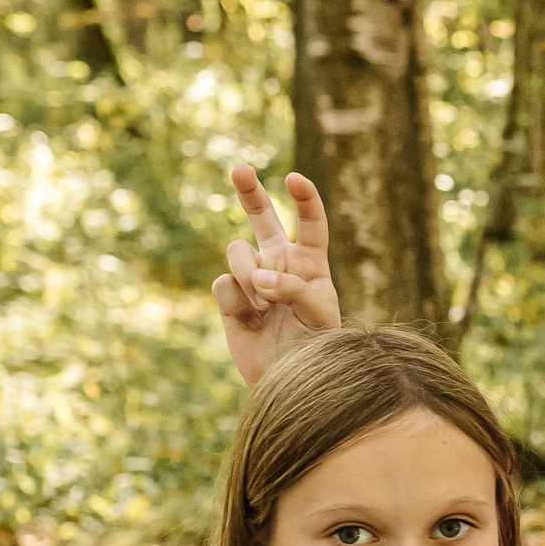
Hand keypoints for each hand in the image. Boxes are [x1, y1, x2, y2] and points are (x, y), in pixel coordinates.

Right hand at [213, 165, 341, 387]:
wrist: (287, 377)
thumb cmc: (316, 348)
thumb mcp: (319, 316)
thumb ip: (293, 289)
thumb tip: (258, 276)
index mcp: (309, 263)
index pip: (311, 223)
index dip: (304, 198)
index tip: (294, 179)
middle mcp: (279, 263)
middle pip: (262, 218)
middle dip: (250, 191)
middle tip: (240, 168)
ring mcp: (251, 277)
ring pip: (238, 252)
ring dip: (250, 278)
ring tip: (266, 308)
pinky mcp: (229, 294)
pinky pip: (225, 283)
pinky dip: (239, 302)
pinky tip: (252, 321)